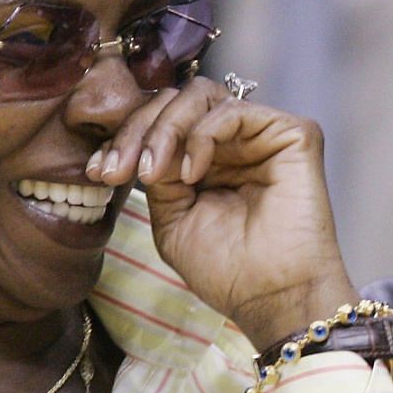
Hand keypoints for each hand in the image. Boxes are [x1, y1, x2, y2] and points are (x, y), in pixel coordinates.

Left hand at [88, 78, 355, 347]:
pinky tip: (192, 173)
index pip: (163, 122)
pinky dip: (201, 135)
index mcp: (212, 160)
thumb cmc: (230, 270)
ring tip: (151, 171)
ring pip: (201, 97)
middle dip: (137, 131)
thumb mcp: (172, 218)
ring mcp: (265, 136)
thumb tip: (143, 143)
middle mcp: (239, 142)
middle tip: (118, 172)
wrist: (272, 296)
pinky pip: (233, 110)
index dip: (126, 138)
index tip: (98, 173)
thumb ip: (157, 174)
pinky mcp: (294, 134)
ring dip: (164, 129)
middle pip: (177, 100)